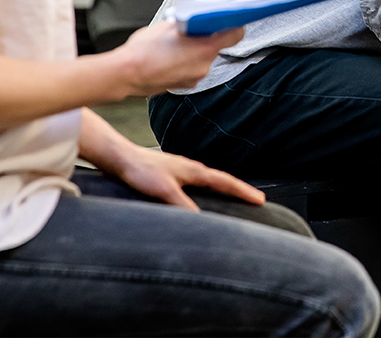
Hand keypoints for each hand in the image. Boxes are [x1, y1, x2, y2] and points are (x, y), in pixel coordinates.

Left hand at [110, 141, 265, 211]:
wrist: (120, 158)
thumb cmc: (141, 171)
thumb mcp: (163, 190)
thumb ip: (182, 204)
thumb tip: (201, 221)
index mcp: (194, 170)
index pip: (224, 182)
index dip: (243, 191)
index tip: (261, 199)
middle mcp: (190, 169)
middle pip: (220, 180)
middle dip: (238, 190)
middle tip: (254, 200)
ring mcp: (180, 171)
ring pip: (208, 181)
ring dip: (222, 190)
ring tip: (232, 200)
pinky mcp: (169, 176)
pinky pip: (196, 184)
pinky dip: (206, 191)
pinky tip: (199, 198)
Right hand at [113, 23, 244, 95]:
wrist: (125, 74)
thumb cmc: (144, 49)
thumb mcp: (167, 26)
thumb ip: (187, 24)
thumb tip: (193, 20)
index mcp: (205, 48)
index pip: (235, 34)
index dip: (234, 25)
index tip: (228, 19)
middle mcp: (204, 65)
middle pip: (216, 46)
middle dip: (206, 37)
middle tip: (191, 29)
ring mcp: (195, 77)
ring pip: (203, 58)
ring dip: (194, 50)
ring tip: (175, 44)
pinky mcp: (185, 85)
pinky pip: (192, 68)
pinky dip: (186, 61)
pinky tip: (170, 57)